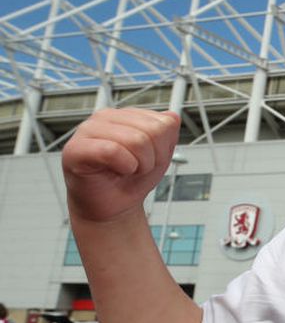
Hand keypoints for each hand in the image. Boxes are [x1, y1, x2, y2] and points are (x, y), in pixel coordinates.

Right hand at [62, 108, 180, 223]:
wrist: (113, 207)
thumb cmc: (131, 180)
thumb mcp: (161, 155)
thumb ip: (168, 133)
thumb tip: (171, 116)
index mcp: (126, 115)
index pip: (164, 122)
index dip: (164, 148)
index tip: (150, 159)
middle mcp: (106, 117)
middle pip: (153, 131)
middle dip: (153, 158)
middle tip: (137, 168)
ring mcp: (88, 130)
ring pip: (136, 140)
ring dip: (139, 165)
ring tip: (126, 170)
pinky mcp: (75, 149)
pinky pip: (112, 150)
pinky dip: (124, 166)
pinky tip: (116, 171)